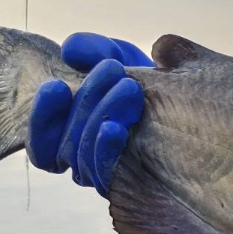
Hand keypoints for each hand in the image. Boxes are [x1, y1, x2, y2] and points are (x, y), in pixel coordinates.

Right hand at [26, 33, 150, 197]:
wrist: (192, 100)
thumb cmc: (146, 80)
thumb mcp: (119, 57)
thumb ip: (93, 49)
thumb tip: (70, 50)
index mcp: (73, 136)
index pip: (42, 146)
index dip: (40, 119)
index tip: (55, 85)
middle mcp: (86, 161)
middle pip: (65, 146)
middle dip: (85, 101)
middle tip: (112, 67)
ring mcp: (108, 174)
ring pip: (83, 160)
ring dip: (100, 117)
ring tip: (128, 86)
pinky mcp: (132, 184)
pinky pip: (106, 176)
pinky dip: (105, 149)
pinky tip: (115, 126)